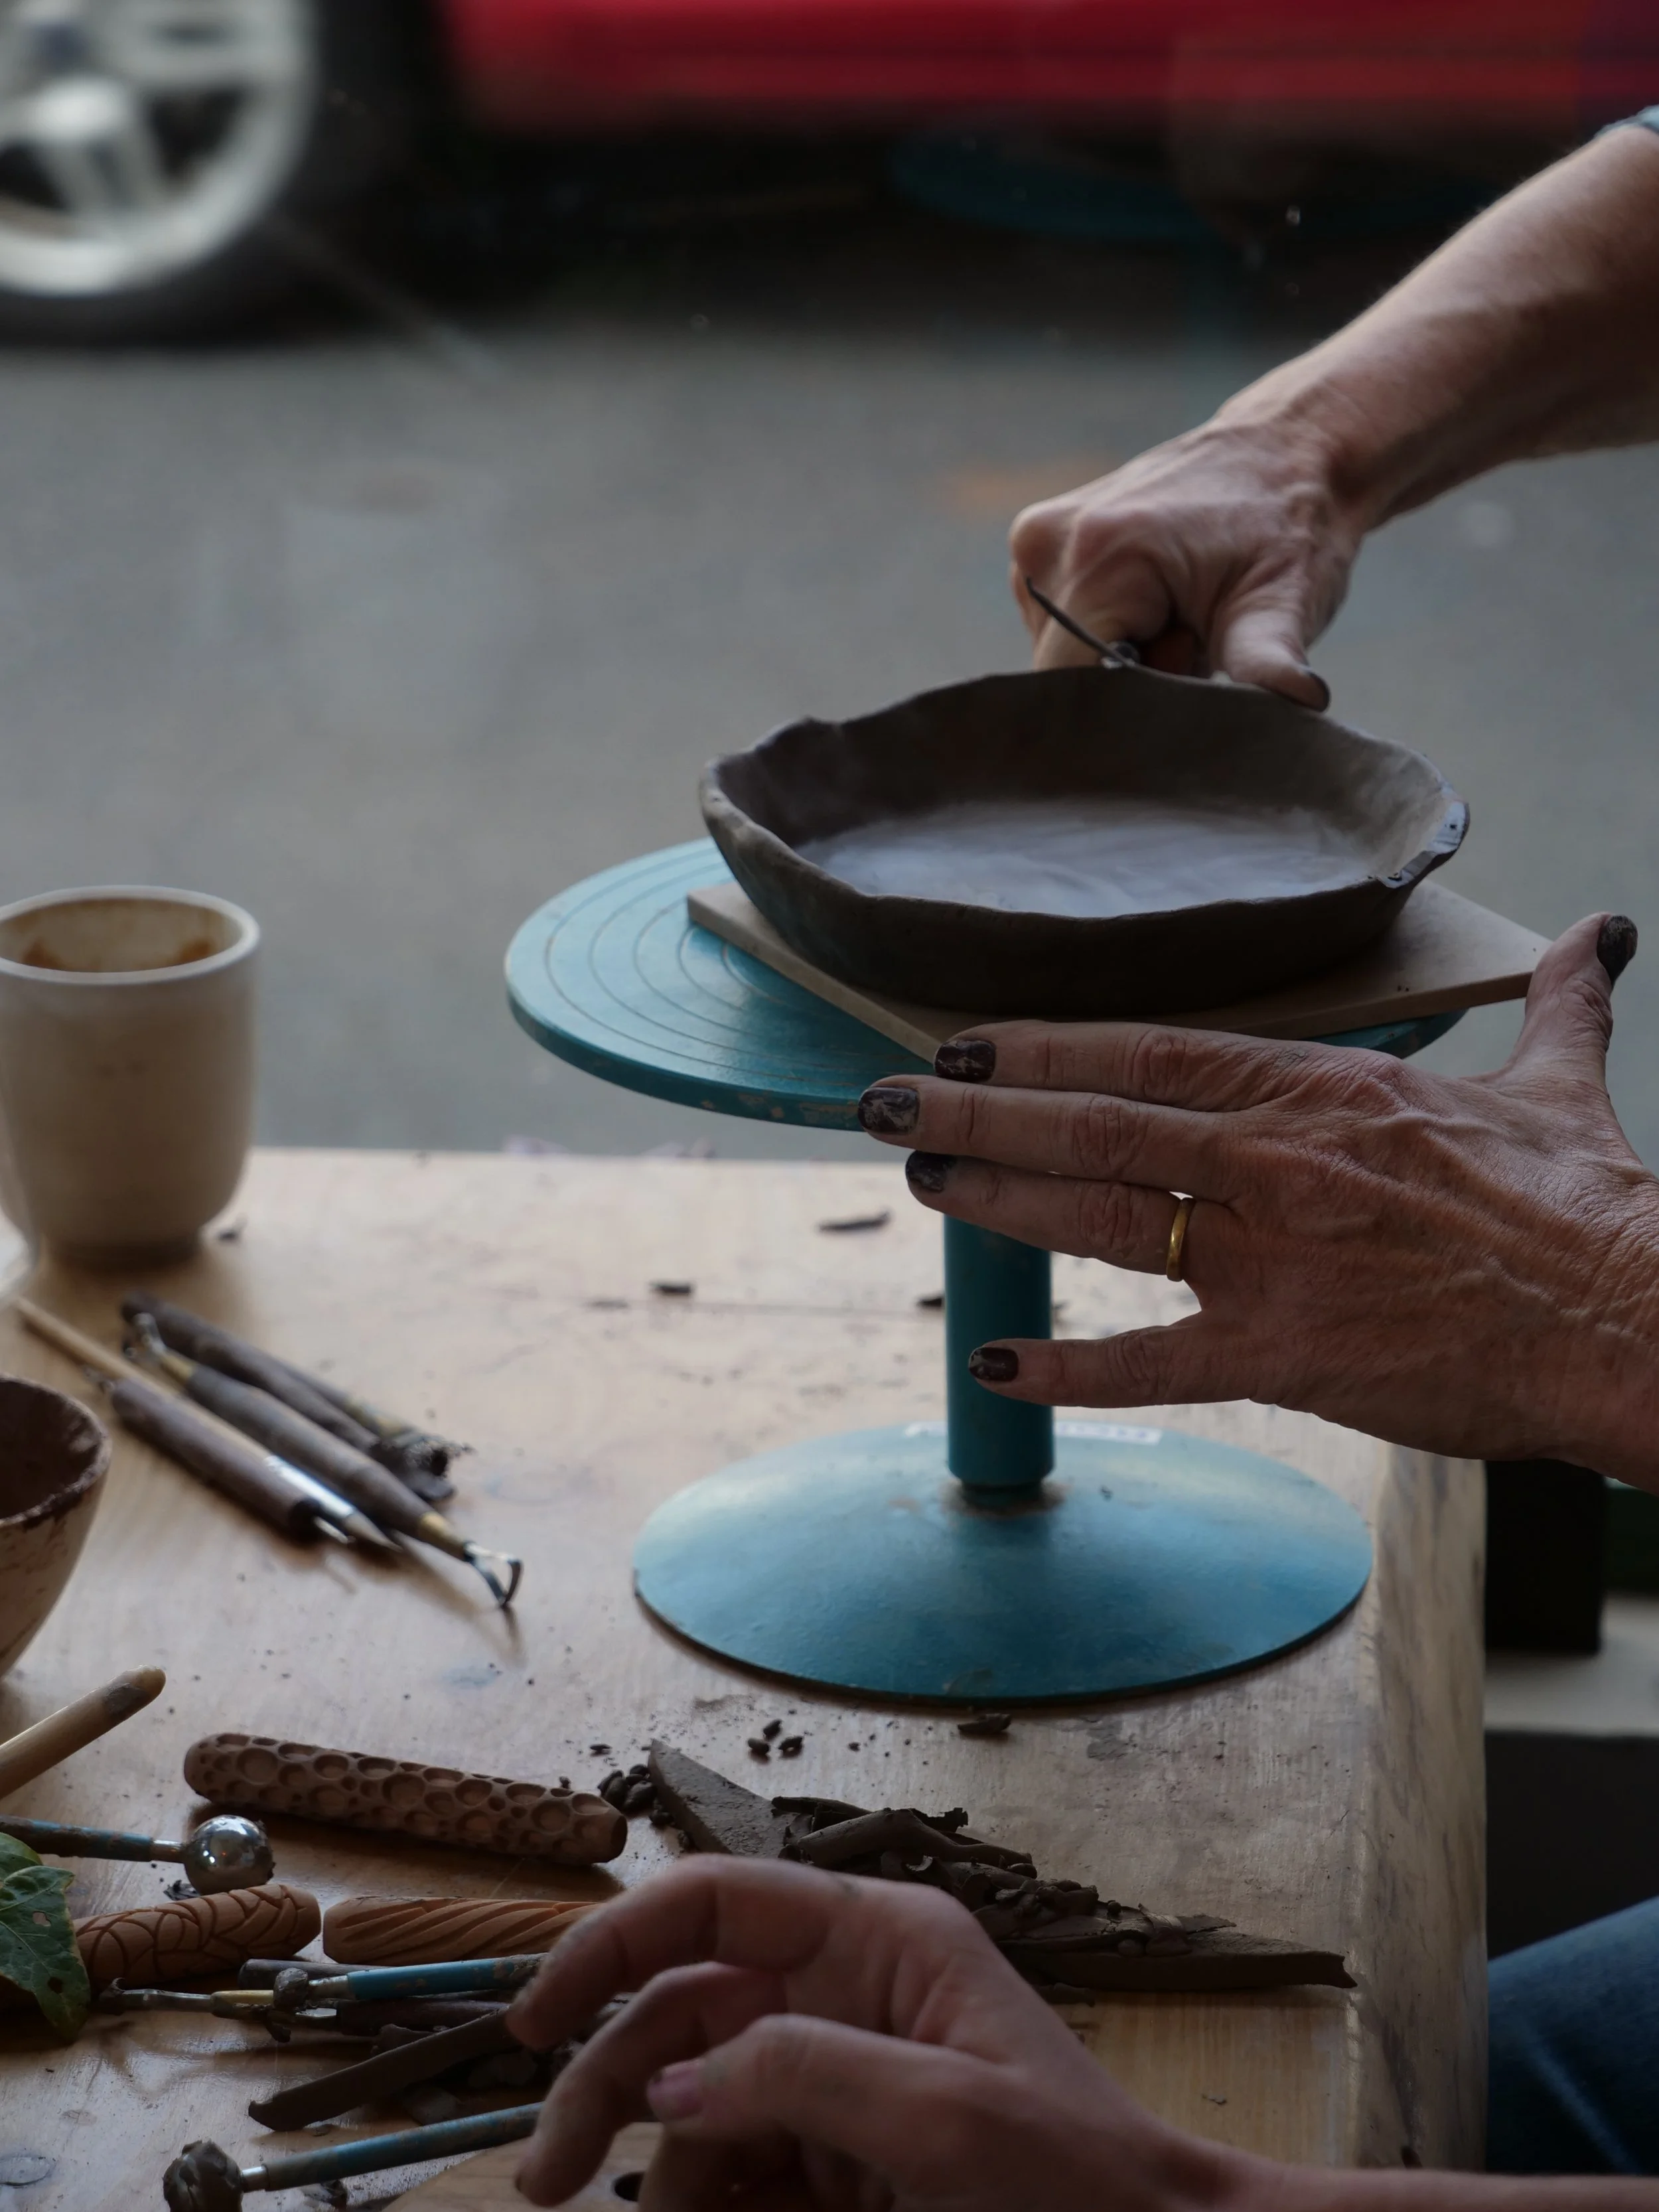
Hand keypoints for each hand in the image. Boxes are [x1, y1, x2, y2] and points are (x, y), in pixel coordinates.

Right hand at [506, 1856, 1230, 2210]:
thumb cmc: (1076, 2180)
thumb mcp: (942, 2117)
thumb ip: (800, 2075)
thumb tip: (673, 2084)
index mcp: (875, 1941)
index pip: (711, 1905)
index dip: (611, 1947)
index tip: (533, 2023)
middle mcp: (844, 1995)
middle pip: (684, 2015)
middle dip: (607, 2085)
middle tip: (543, 2183)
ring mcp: (841, 2084)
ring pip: (699, 2106)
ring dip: (658, 2171)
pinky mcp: (841, 2166)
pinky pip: (739, 2172)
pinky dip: (706, 2204)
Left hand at [856, 915, 1658, 1487]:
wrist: (1632, 1322)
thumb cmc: (1594, 1209)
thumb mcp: (1561, 1084)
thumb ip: (1558, 1001)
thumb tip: (1604, 932)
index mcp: (1326, 1092)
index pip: (1150, 1051)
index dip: (1043, 1045)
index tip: (963, 1038)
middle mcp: (1280, 1161)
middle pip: (1095, 1122)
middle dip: (976, 1109)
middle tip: (881, 1102)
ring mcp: (1275, 1258)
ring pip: (1101, 1215)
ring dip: (997, 1194)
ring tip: (919, 1177)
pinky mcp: (1287, 1357)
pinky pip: (1151, 1361)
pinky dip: (1067, 1366)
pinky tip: (992, 1359)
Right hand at [1008, 406, 1361, 704]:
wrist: (1287, 450)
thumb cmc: (1290, 525)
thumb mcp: (1284, 603)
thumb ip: (1267, 666)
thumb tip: (1301, 704)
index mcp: (1102, 556)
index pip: (1072, 687)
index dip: (1122, 717)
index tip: (1182, 686)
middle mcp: (1051, 544)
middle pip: (1065, 676)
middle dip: (1129, 681)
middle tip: (1196, 640)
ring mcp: (1038, 542)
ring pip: (1063, 655)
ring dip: (1119, 659)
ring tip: (1180, 618)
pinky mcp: (1040, 545)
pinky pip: (1061, 626)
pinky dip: (1109, 632)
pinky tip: (1156, 604)